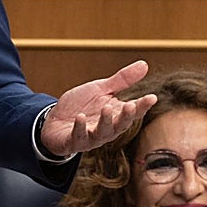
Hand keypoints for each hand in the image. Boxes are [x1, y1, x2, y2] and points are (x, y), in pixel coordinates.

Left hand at [40, 60, 155, 157]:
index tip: (152, 97)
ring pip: (102, 133)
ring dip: (105, 121)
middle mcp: (106, 128)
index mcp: (115, 115)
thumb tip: (144, 65)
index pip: (133, 111)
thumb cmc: (81, 106)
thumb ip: (122, 80)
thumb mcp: (101, 89)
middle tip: (130, 105)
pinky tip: (81, 117)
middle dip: (126, 116)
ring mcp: (91, 137)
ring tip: (106, 108)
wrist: (54, 121)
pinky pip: (78, 136)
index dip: (143, 106)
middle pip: (121, 125)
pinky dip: (80, 127)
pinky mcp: (73, 141)